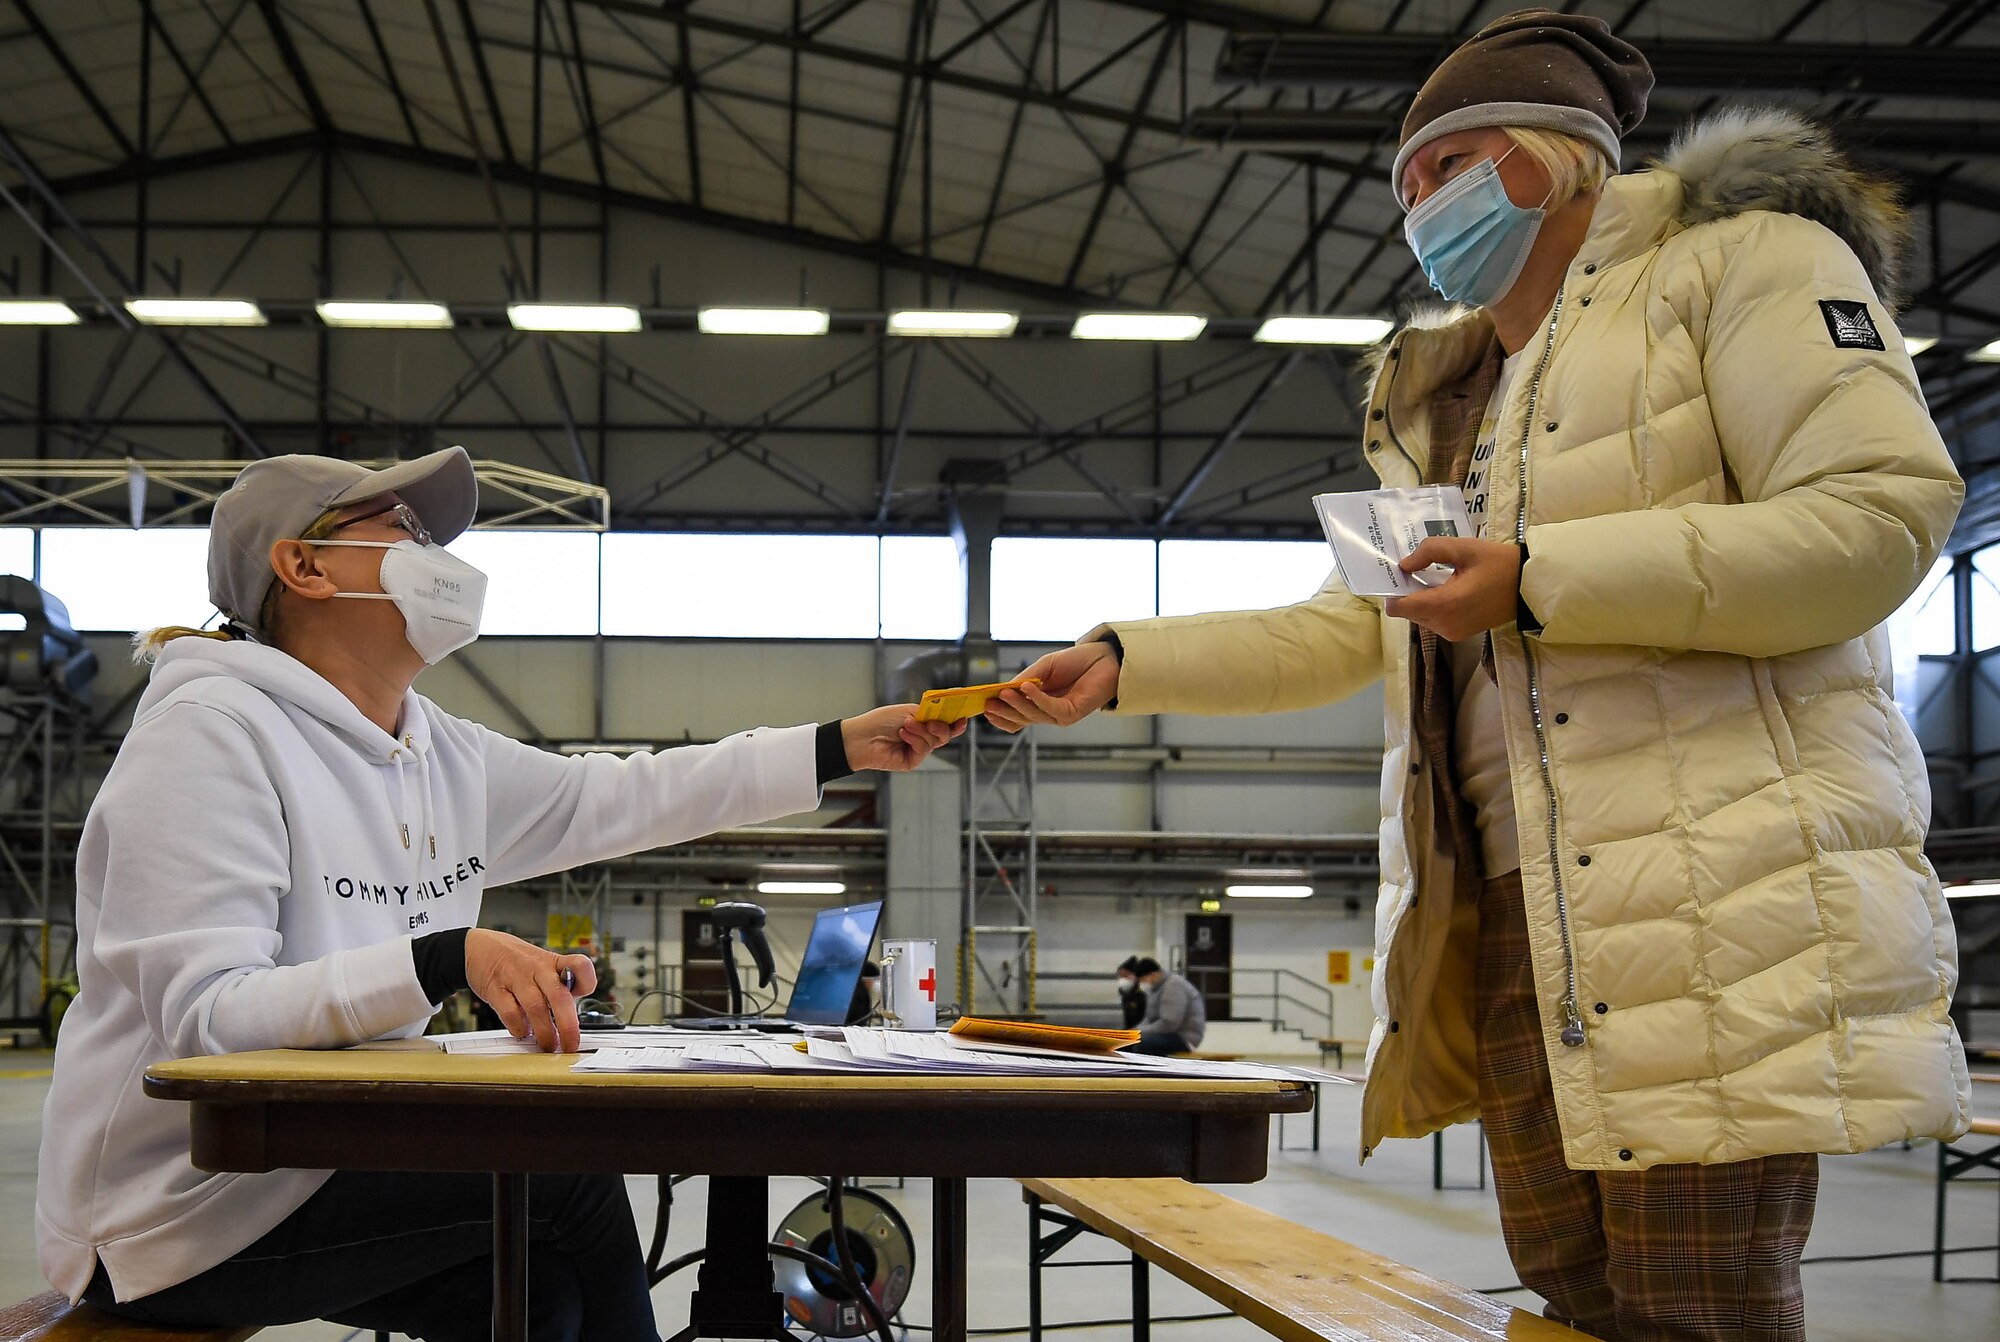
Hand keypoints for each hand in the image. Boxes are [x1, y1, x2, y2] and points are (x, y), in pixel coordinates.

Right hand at [465, 928, 594, 1052]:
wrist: (479, 946)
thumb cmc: (516, 961)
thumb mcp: (542, 964)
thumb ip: (557, 987)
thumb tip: (570, 1019)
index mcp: (553, 962)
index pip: (580, 965)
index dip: (586, 981)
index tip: (585, 997)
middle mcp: (537, 968)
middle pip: (559, 997)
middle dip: (568, 1026)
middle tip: (570, 1045)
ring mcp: (516, 978)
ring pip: (536, 1008)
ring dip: (545, 1033)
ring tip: (548, 1046)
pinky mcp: (496, 989)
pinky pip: (510, 1013)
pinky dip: (519, 1027)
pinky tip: (522, 1033)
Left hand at [842, 704, 964, 771]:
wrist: (863, 736)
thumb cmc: (881, 720)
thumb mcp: (908, 711)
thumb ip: (929, 714)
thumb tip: (947, 716)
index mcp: (923, 722)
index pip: (945, 722)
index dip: (956, 721)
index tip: (963, 717)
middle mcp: (923, 737)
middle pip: (945, 734)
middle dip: (942, 727)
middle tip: (933, 722)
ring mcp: (918, 750)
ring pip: (936, 741)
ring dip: (923, 731)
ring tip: (906, 725)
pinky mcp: (912, 761)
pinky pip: (924, 749)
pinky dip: (915, 740)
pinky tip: (903, 735)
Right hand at [984, 642, 1120, 731]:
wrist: (1105, 658)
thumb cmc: (1076, 662)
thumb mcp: (1044, 668)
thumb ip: (1026, 678)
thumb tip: (1004, 688)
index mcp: (1038, 703)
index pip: (1015, 716)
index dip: (1000, 714)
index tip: (983, 706)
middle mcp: (1048, 712)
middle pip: (1021, 719)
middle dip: (1003, 712)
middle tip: (987, 704)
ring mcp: (1060, 715)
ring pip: (1033, 716)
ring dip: (1017, 705)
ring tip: (1003, 693)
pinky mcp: (1073, 713)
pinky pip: (1050, 709)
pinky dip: (1037, 699)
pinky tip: (1027, 688)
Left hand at [1383, 538, 1522, 641]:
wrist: (1529, 587)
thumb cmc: (1499, 564)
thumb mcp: (1464, 548)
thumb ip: (1430, 551)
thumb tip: (1405, 564)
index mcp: (1442, 605)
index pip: (1397, 608)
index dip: (1392, 590)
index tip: (1399, 573)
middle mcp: (1443, 625)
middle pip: (1408, 611)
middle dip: (1409, 591)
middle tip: (1419, 567)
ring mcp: (1451, 633)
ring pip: (1420, 616)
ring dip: (1422, 598)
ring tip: (1437, 575)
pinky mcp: (1459, 634)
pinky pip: (1435, 620)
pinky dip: (1435, 605)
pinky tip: (1449, 587)